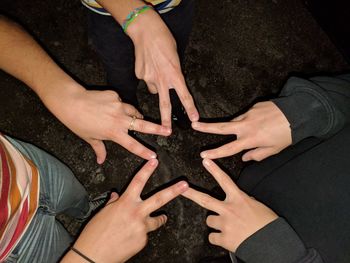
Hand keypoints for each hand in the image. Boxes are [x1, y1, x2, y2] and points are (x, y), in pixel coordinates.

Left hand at [43, 85, 171, 162]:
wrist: (70, 102)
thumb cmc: (78, 123)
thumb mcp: (90, 138)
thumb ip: (99, 149)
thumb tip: (101, 161)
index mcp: (114, 133)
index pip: (132, 145)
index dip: (144, 151)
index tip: (154, 156)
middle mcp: (119, 119)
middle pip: (143, 124)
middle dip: (157, 128)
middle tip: (168, 130)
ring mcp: (118, 105)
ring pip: (133, 111)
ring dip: (136, 115)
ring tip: (137, 117)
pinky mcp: (115, 95)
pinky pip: (122, 101)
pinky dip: (120, 105)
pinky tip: (110, 106)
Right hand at [64, 159, 188, 262]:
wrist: (92, 256)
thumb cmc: (94, 234)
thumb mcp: (103, 213)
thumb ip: (113, 203)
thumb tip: (116, 196)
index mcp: (125, 203)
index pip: (138, 182)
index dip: (147, 170)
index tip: (155, 161)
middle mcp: (136, 213)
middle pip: (159, 199)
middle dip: (174, 190)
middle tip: (185, 185)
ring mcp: (141, 228)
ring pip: (156, 221)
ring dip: (158, 219)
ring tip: (161, 217)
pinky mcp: (143, 241)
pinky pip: (145, 235)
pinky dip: (139, 235)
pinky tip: (128, 239)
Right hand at [127, 10, 198, 127]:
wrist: (145, 31)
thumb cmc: (164, 40)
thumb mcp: (175, 57)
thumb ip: (174, 73)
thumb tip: (170, 82)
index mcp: (174, 74)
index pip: (184, 95)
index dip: (190, 108)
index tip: (193, 119)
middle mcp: (161, 79)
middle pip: (164, 104)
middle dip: (165, 120)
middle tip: (167, 131)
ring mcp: (148, 78)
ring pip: (154, 89)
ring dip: (156, 85)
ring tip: (156, 70)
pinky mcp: (139, 75)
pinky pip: (145, 80)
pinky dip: (148, 76)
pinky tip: (148, 65)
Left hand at [182, 159, 277, 251]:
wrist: (272, 243)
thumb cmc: (267, 224)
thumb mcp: (257, 206)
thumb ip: (243, 202)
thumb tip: (237, 202)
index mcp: (239, 199)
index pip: (224, 180)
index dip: (214, 170)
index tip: (206, 161)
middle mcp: (229, 209)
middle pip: (205, 200)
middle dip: (191, 193)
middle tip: (182, 188)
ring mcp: (225, 224)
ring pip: (210, 220)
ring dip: (216, 223)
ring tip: (228, 227)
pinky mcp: (223, 238)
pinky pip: (212, 237)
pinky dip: (218, 238)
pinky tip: (227, 238)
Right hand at [192, 101, 290, 160]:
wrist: (297, 113)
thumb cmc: (287, 135)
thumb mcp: (274, 149)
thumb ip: (257, 154)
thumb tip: (245, 157)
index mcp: (250, 139)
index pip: (228, 148)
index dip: (215, 153)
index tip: (203, 155)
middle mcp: (246, 126)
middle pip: (221, 127)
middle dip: (206, 127)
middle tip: (194, 124)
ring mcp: (248, 114)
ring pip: (235, 121)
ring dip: (235, 126)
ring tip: (253, 130)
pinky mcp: (253, 106)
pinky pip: (247, 115)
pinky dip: (250, 120)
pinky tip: (262, 121)